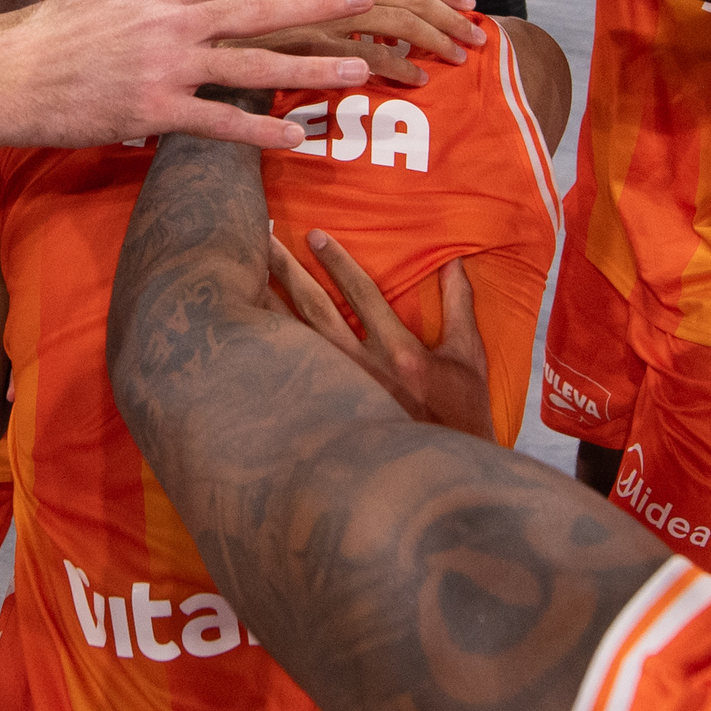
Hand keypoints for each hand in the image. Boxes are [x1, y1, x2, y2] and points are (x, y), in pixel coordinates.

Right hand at [0, 0, 377, 148]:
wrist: (10, 79)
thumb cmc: (54, 32)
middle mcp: (171, 23)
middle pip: (257, 9)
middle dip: (317, 2)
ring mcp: (165, 68)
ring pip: (250, 65)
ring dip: (309, 67)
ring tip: (356, 69)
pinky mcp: (153, 111)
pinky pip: (217, 121)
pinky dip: (258, 130)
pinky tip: (297, 137)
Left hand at [263, 235, 490, 438]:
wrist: (443, 475)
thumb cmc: (462, 415)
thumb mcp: (468, 359)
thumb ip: (458, 307)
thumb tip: (452, 263)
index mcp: (401, 354)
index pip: (362, 295)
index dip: (338, 262)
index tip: (315, 236)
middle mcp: (365, 371)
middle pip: (317, 311)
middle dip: (289, 272)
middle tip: (264, 242)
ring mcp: (342, 394)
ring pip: (296, 342)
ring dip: (269, 306)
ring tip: (242, 278)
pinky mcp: (328, 411)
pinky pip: (292, 374)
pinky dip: (270, 351)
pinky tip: (246, 334)